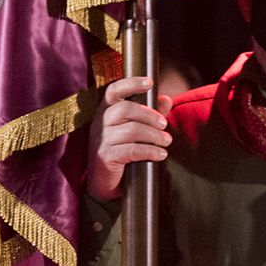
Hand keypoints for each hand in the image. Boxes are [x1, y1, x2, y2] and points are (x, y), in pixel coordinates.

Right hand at [86, 76, 173, 201]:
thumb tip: (165, 99)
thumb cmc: (122, 150)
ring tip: (166, 141)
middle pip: (126, 109)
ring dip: (154, 135)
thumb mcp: (136, 130)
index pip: (114, 91)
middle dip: (150, 115)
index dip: (131, 83)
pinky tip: (161, 154)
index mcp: (106, 111)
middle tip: (164, 124)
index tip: (150, 82)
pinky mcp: (104, 157)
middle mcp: (99, 122)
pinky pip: (131, 150)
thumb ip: (150, 114)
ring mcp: (100, 140)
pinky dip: (150, 151)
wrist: (105, 182)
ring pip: (131, 130)